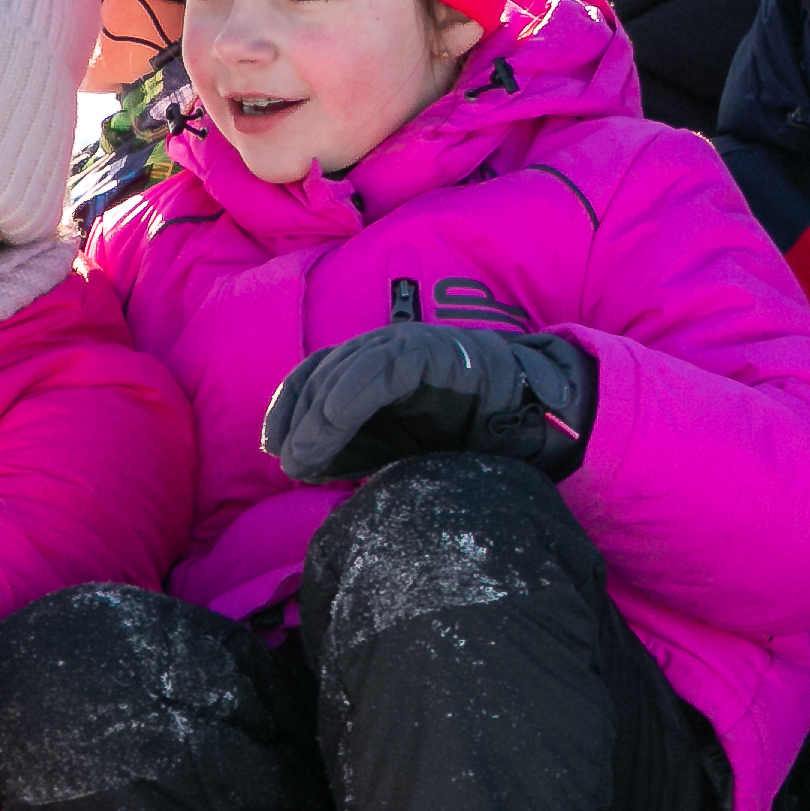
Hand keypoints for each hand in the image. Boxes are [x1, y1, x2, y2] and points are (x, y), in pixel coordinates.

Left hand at [262, 323, 596, 483]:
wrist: (535, 421)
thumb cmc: (464, 437)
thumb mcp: (395, 444)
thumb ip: (352, 446)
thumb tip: (298, 463)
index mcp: (373, 365)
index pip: (314, 376)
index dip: (287, 408)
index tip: (274, 448)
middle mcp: (385, 348)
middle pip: (321, 372)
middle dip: (296, 419)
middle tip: (289, 463)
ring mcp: (408, 347)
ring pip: (343, 370)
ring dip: (316, 419)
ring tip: (303, 460)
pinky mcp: (431, 354)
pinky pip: (379, 371)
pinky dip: (348, 398)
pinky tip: (333, 426)